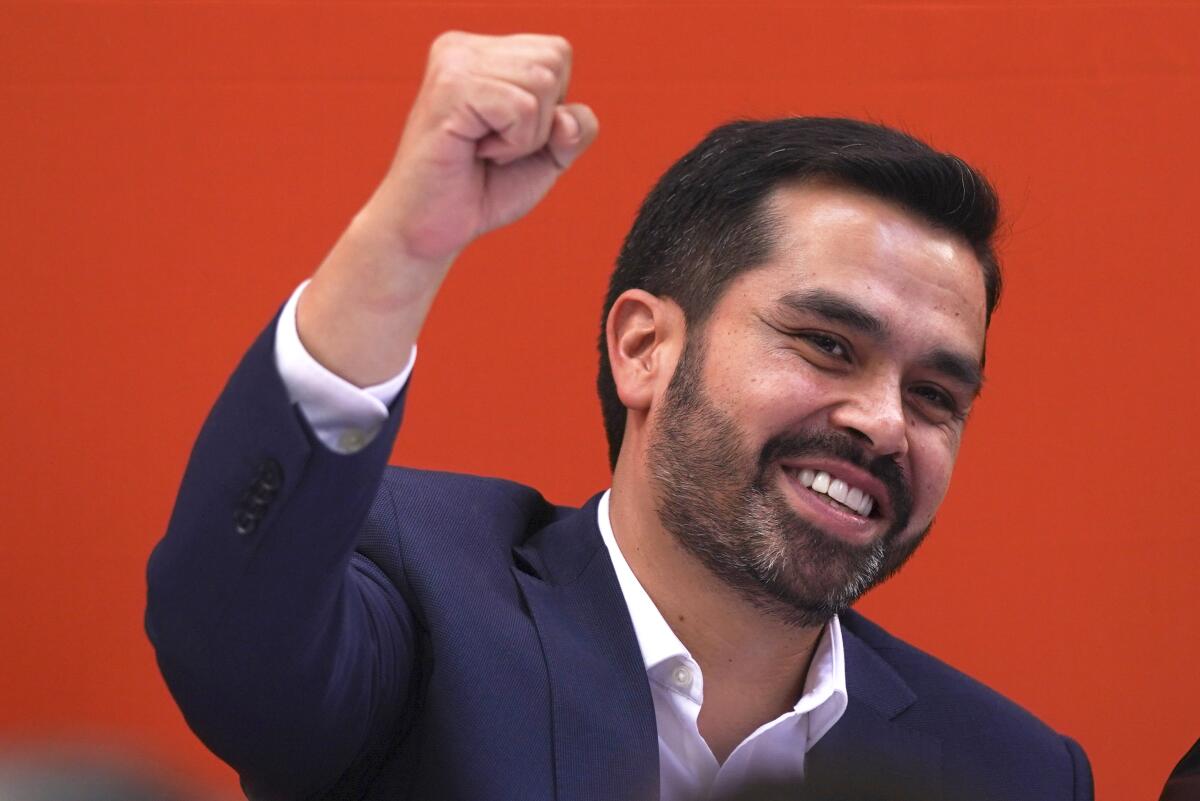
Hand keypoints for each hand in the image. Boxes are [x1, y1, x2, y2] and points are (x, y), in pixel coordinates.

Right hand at [368, 31, 597, 262]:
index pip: (557, 53)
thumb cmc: (482, 190)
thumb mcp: (547, 156)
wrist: (430, 230)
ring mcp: (453, 63)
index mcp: (481, 51)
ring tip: (484, 150)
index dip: (551, 108)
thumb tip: (567, 117)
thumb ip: (576, 130)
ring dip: (525, 136)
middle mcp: (462, 47)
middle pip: (554, 60)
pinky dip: (513, 144)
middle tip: (494, 147)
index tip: (506, 134)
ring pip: (541, 82)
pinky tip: (476, 152)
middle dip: (541, 121)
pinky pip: (522, 108)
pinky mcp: (450, 89)